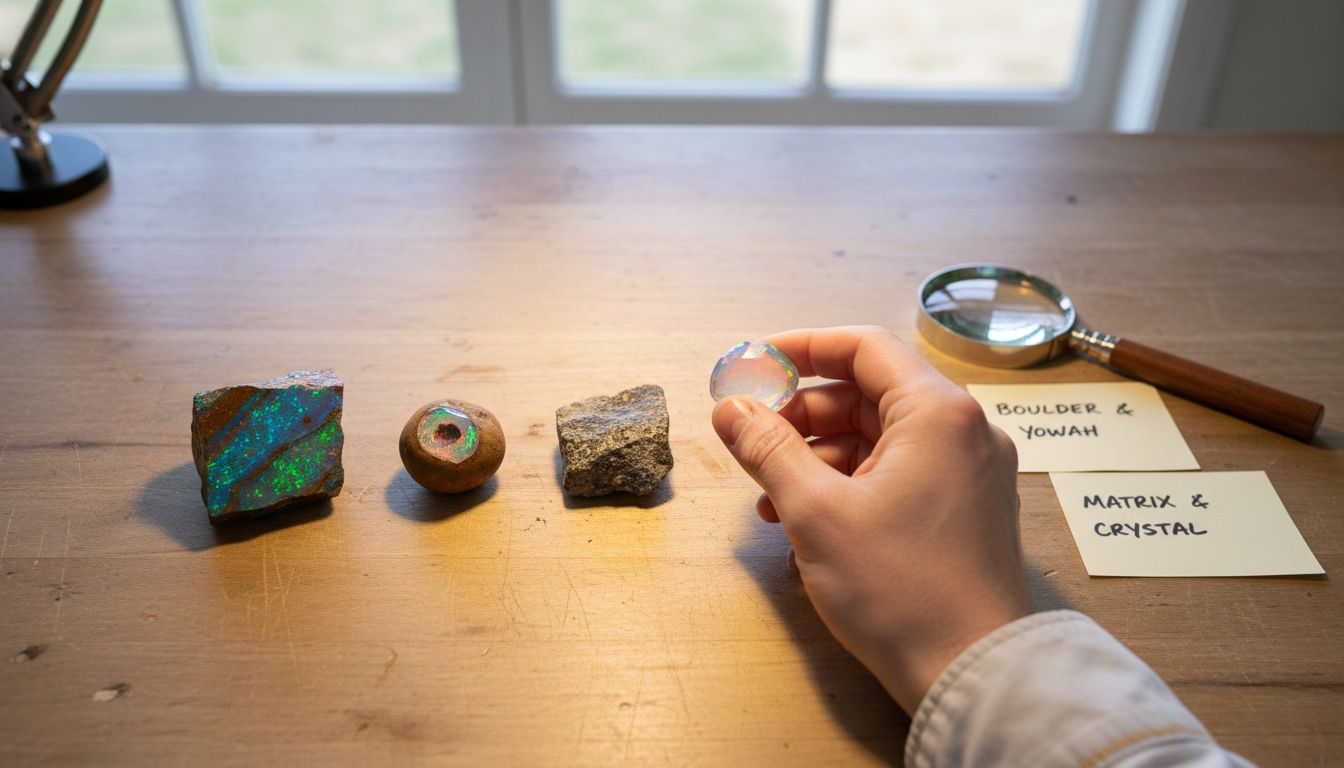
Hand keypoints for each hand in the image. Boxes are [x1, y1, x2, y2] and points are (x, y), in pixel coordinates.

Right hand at [711, 326, 1028, 713]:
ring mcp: (971, 473)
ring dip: (821, 459)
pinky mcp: (967, 511)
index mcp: (938, 413)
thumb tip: (731, 408)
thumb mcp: (815, 512)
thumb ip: (768, 449)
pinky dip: (852, 486)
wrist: (972, 676)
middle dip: (804, 416)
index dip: (801, 348)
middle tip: (753, 442)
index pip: (863, 347)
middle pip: (870, 394)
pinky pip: (900, 475)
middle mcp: (965, 431)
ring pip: (881, 439)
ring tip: (771, 501)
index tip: (754, 364)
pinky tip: (810, 525)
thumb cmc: (902, 592)